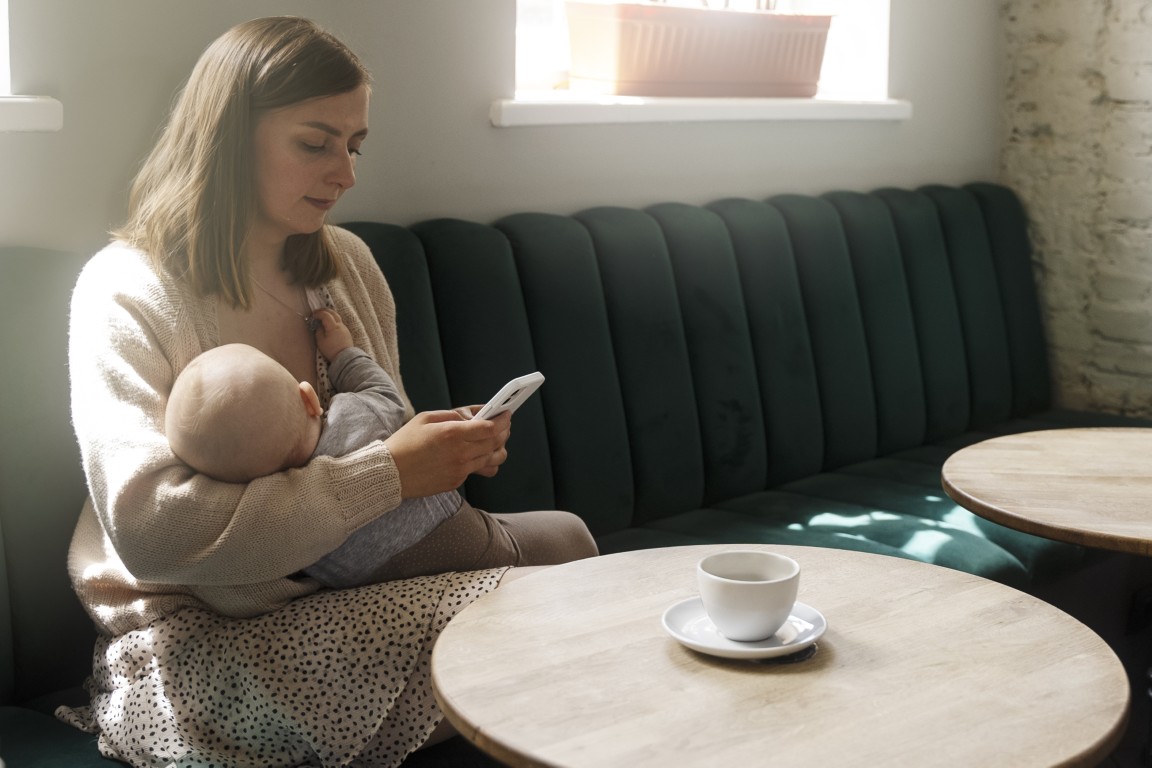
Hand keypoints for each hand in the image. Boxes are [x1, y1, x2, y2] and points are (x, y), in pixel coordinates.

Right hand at [312, 308, 354, 361]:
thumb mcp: (321, 341)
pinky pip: (339, 323)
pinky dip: (334, 321)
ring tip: (323, 318)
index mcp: (333, 326)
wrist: (345, 357)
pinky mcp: (347, 332)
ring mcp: (345, 328)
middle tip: (317, 312)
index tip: (313, 315)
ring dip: (330, 315)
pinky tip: (330, 325)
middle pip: (333, 313)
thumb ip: (319, 331)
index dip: (318, 313)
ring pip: (337, 317)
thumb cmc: (331, 350)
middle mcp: (340, 325)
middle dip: (324, 310)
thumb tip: (319, 326)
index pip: (325, 315)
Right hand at [385, 410, 511, 497]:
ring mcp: (460, 470)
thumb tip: (475, 415)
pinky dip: (483, 460)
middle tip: (504, 425)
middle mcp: (460, 453)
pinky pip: (478, 470)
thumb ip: (453, 415)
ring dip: (498, 448)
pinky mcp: (456, 482)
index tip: (506, 414)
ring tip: (494, 440)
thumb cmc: (405, 442)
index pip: (491, 427)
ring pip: (493, 459)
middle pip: (496, 442)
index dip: (503, 420)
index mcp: (452, 433)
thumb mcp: (426, 418)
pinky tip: (478, 453)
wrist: (389, 473)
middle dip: (504, 431)